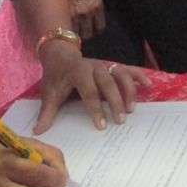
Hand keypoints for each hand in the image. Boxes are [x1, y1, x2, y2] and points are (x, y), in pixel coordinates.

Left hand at [33, 42, 150, 134]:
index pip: (88, 91)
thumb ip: (46, 112)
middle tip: (120, 120)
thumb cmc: (56, 77)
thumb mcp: (49, 92)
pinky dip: (138, 75)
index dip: (95, 108)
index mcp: (78, 72)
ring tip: (132, 109)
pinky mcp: (111, 65)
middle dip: (115, 101)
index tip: (101, 125)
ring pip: (120, 74)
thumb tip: (38, 132)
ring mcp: (104, 64)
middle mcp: (93, 66)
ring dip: (128, 90)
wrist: (60, 55)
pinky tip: (148, 85)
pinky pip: (127, 69)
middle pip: (108, 83)